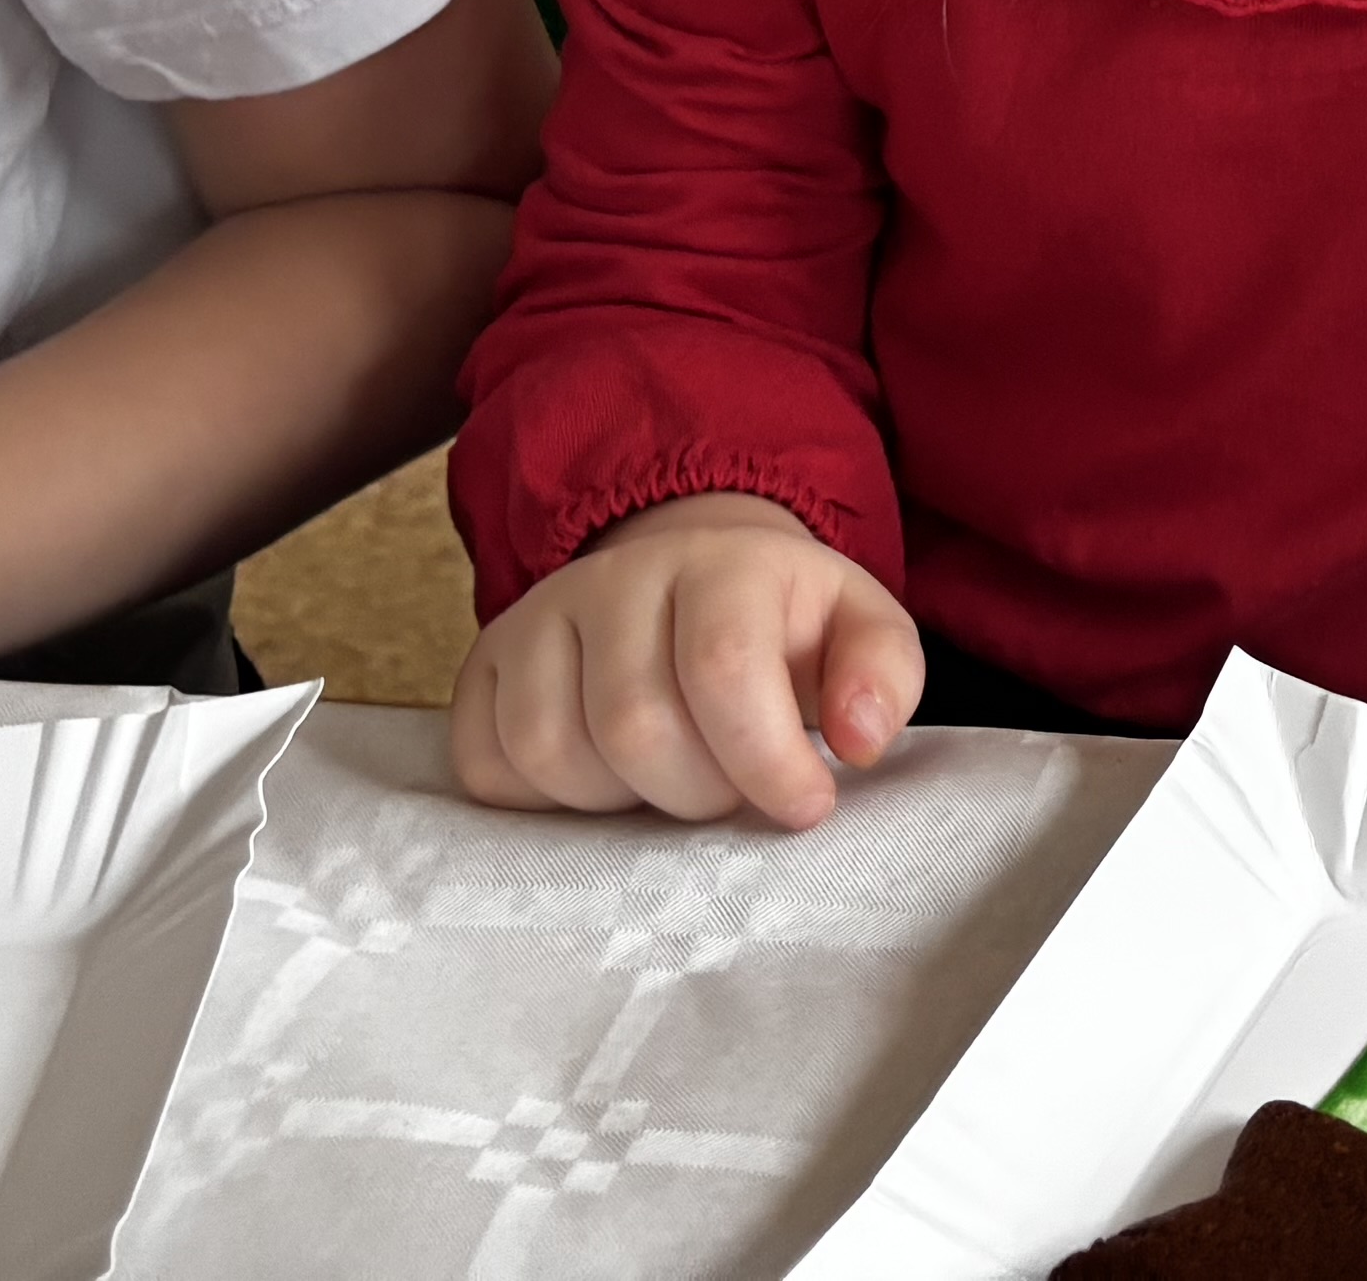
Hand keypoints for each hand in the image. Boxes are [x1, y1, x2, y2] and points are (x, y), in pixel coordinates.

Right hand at [450, 490, 926, 825]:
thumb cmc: (782, 627)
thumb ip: (883, 676)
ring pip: (553, 751)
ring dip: (622, 802)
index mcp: (721, 561)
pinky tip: (603, 778)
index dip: (764, 759)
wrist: (688, 583)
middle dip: (698, 792)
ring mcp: (537, 618)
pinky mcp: (483, 666)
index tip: (806, 805)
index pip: (722, 667)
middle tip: (734, 790)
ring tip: (672, 778)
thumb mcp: (859, 631)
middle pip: (634, 726)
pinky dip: (545, 801)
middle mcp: (615, 578)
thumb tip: (860, 740)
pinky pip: (487, 764)